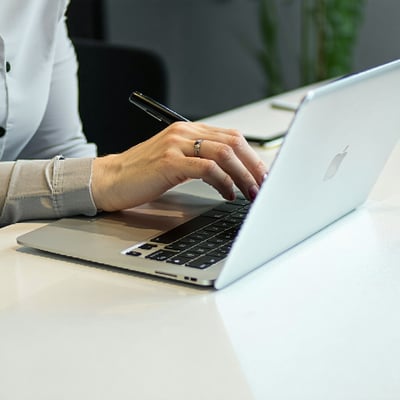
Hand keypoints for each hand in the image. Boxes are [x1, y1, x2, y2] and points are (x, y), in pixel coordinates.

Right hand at [91, 122, 266, 211]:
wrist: (110, 179)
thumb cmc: (142, 174)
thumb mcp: (176, 161)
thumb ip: (201, 161)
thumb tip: (233, 174)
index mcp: (188, 130)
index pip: (231, 137)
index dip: (252, 157)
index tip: (263, 175)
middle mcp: (184, 132)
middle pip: (233, 142)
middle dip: (254, 166)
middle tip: (264, 186)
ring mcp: (176, 145)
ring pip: (224, 154)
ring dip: (243, 176)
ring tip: (251, 193)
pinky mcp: (169, 161)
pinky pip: (207, 168)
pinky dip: (223, 182)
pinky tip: (227, 194)